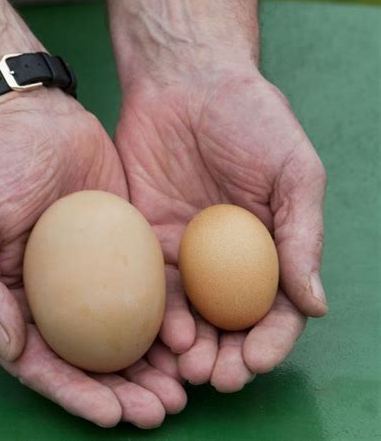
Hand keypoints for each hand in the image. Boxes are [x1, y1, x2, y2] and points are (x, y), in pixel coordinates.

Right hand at [0, 89, 185, 426]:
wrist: (34, 117)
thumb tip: (12, 349)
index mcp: (17, 301)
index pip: (47, 364)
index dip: (79, 394)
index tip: (114, 414)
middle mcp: (58, 296)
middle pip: (94, 358)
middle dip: (126, 390)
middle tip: (163, 409)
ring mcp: (95, 273)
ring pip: (127, 331)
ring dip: (154, 364)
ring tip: (184, 386)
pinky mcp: (126, 246)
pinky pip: (148, 288)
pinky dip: (167, 317)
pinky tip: (190, 334)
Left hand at [115, 69, 326, 389]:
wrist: (185, 82)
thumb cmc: (249, 118)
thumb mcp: (292, 171)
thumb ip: (303, 234)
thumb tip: (314, 304)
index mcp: (268, 246)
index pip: (274, 308)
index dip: (270, 341)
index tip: (257, 361)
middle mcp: (225, 257)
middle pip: (228, 322)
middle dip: (226, 356)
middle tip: (216, 377)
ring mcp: (184, 251)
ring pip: (188, 314)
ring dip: (188, 347)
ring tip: (185, 366)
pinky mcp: (146, 238)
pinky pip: (149, 285)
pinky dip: (154, 314)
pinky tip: (156, 332)